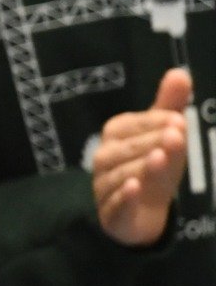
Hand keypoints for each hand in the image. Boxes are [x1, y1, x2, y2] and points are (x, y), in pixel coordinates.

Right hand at [93, 68, 191, 246]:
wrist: (141, 213)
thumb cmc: (151, 166)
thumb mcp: (162, 135)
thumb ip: (168, 105)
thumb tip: (180, 72)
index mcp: (115, 134)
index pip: (133, 125)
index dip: (155, 123)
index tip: (180, 121)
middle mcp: (105, 158)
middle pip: (127, 150)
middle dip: (151, 143)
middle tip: (175, 136)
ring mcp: (105, 186)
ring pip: (124, 176)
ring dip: (143, 167)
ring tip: (161, 158)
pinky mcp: (112, 214)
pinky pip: (116, 204)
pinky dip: (125, 197)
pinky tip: (135, 188)